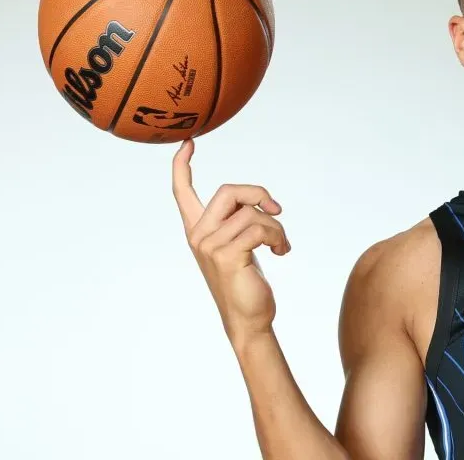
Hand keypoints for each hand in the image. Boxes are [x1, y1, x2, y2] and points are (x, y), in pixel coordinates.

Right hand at [171, 139, 290, 343]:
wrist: (248, 319)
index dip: (182, 166)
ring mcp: (209, 245)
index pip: (182, 192)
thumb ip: (240, 220)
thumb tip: (260, 201)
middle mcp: (198, 235)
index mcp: (197, 230)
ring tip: (281, 245)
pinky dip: (279, 237)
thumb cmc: (246, 282)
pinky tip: (281, 252)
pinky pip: (260, 228)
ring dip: (277, 227)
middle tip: (277, 210)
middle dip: (259, 194)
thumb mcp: (240, 245)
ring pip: (252, 213)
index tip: (188, 143)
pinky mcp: (226, 255)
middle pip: (228, 191)